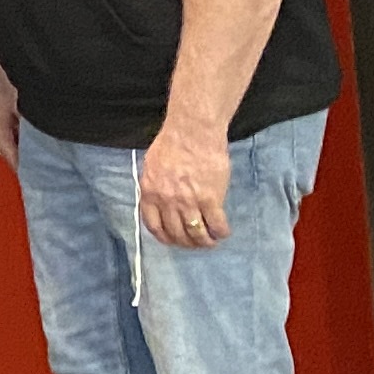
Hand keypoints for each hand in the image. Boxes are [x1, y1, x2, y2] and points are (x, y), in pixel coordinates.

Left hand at [140, 120, 233, 247]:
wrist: (193, 131)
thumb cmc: (172, 143)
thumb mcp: (152, 166)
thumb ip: (155, 186)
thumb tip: (159, 202)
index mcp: (150, 192)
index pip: (154, 226)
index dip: (165, 237)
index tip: (174, 240)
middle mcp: (167, 201)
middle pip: (177, 234)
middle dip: (187, 243)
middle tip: (196, 242)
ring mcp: (189, 201)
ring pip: (197, 234)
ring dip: (205, 242)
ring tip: (211, 241)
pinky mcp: (210, 199)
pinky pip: (216, 225)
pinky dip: (221, 233)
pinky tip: (223, 231)